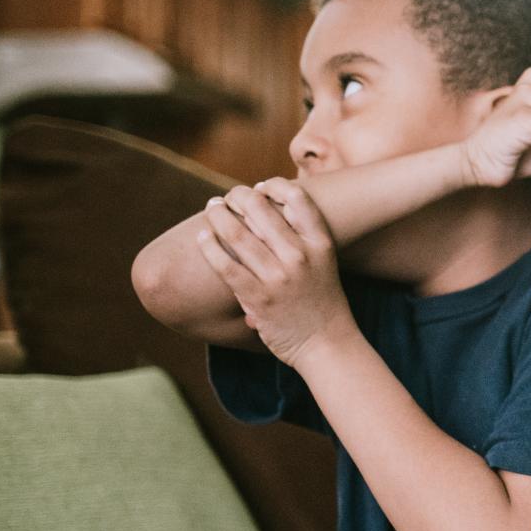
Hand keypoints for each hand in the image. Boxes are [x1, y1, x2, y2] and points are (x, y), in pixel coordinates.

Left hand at [195, 179, 352, 366]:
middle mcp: (300, 257)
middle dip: (238, 196)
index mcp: (321, 245)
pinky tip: (202, 238)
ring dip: (218, 215)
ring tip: (212, 209)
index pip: (297, 198)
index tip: (261, 188)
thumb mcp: (325, 264)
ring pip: (236, 233)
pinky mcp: (258, 298)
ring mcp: (278, 278)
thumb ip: (302, 239)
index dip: (274, 185)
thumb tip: (267, 208)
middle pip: (260, 208)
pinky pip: (225, 265)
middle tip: (228, 197)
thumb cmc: (322, 302)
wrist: (327, 345)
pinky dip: (209, 246)